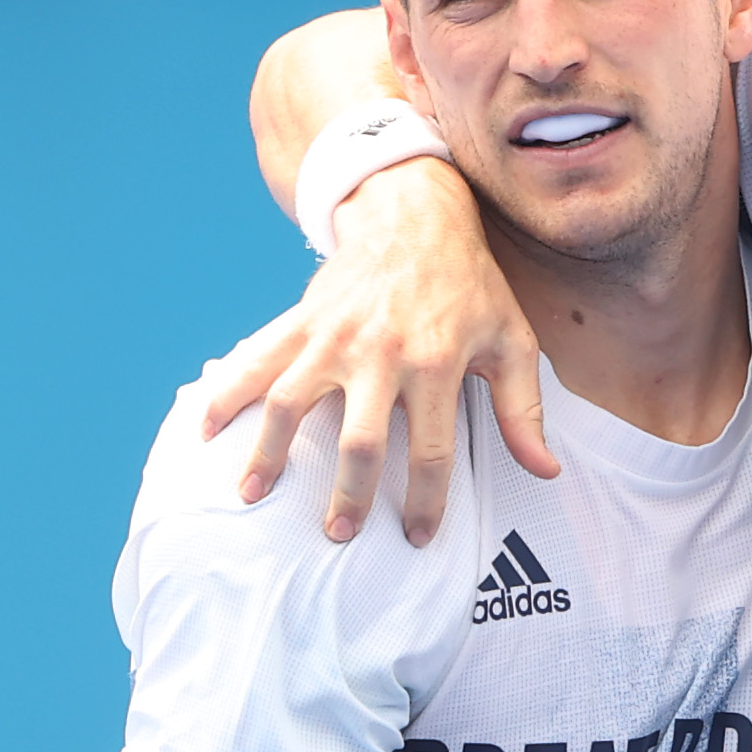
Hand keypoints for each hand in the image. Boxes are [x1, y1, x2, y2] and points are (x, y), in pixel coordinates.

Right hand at [197, 157, 555, 540]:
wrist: (415, 215)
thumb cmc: (470, 286)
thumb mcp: (512, 341)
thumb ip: (524, 410)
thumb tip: (544, 470)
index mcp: (436, 364)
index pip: (432, 453)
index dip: (425, 502)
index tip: (418, 536)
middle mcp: (380, 354)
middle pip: (358, 442)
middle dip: (347, 496)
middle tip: (339, 533)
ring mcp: (333, 336)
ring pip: (290, 403)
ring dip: (268, 453)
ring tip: (253, 495)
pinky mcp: (302, 321)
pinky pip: (255, 360)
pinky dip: (226, 393)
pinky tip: (207, 428)